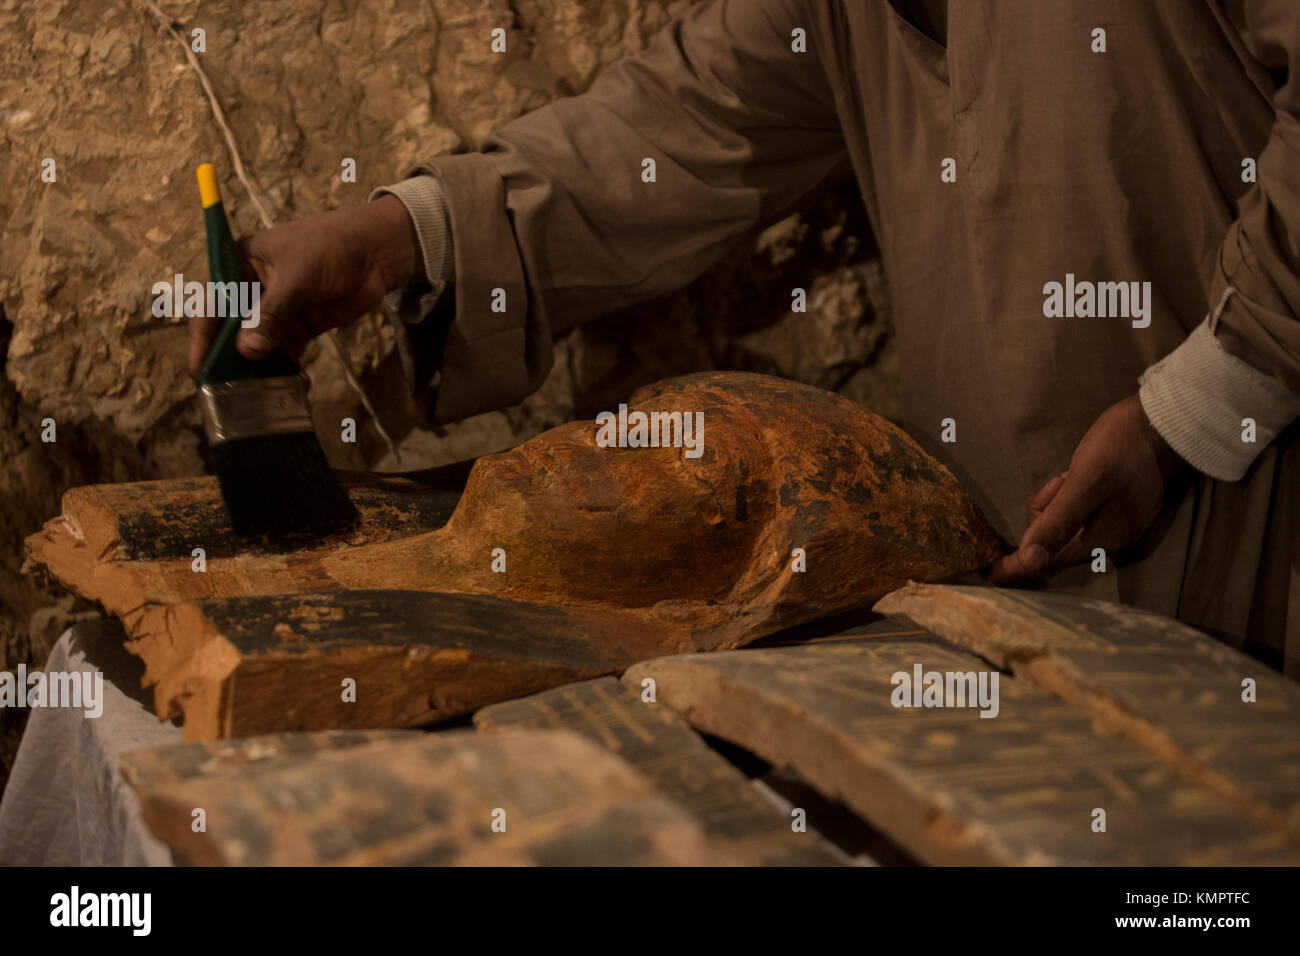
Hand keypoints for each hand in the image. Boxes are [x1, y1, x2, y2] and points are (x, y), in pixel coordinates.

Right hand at [188, 194, 422, 375]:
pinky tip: (297, 385)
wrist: (375, 251)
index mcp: (238, 267)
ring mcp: (276, 312)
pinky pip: (285, 354)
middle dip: (231, 361)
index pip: (211, 305)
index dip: (203, 339)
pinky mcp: (299, 327)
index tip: (200, 370)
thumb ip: (272, 314)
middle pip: (231, 332)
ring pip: (258, 347)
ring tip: (265, 396)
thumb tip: (247, 350)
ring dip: (261, 370)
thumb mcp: (297, 277)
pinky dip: (288, 370)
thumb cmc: (329, 247)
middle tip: (230, 393)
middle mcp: (251, 292)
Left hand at [987, 394, 1189, 582]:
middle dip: (1041, 518)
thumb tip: (1028, 560)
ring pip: (1066, 527)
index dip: (1014, 568)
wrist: (1174, 422)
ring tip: (1070, 474)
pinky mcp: (1123, 510)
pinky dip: (1070, 498)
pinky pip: (1081, 515)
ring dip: (1056, 503)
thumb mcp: (1084, 483)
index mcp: (1100, 540)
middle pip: (1053, 545)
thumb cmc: (1124, 447)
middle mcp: (1110, 543)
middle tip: (1056, 483)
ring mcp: (1119, 527)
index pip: (1045, 564)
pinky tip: (1077, 475)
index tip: (985, 568)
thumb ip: (1057, 522)